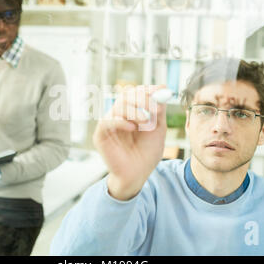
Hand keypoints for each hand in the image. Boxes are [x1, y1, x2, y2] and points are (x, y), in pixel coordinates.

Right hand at [93, 85, 166, 199]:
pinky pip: (107, 121)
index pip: (136, 93)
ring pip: (118, 106)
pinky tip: (132, 127)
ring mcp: (109, 124)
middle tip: (154, 105)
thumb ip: (159, 110)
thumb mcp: (158, 129)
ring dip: (135, 111)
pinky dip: (120, 121)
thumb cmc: (147, 154)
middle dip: (142, 98)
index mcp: (132, 112)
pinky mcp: (100, 135)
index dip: (147, 90)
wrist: (138, 175)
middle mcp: (119, 115)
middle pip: (126, 96)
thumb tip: (162, 88)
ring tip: (146, 122)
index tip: (160, 90)